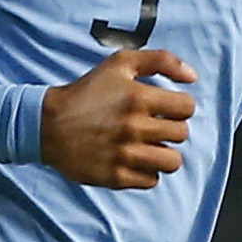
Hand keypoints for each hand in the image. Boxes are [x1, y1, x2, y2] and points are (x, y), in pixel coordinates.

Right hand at [41, 48, 198, 188]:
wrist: (48, 124)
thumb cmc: (87, 92)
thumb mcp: (120, 63)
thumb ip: (161, 61)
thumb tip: (193, 77)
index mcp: (137, 98)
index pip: (187, 107)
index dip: (179, 107)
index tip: (165, 108)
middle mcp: (134, 127)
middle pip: (182, 134)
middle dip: (171, 128)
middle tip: (153, 126)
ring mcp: (125, 154)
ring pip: (172, 162)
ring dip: (164, 153)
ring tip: (149, 146)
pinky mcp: (116, 176)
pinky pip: (151, 181)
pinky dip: (146, 172)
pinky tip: (134, 160)